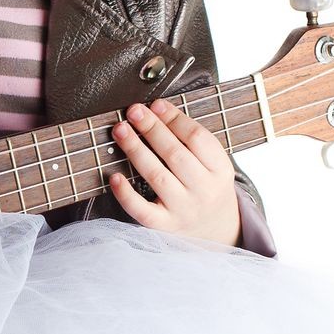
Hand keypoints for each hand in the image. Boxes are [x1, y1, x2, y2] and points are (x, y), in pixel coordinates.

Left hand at [106, 97, 241, 247]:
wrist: (216, 229)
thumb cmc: (207, 186)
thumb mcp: (213, 163)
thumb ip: (191, 140)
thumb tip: (156, 110)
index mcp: (220, 170)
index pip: (197, 138)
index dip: (174, 118)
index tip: (156, 104)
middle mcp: (204, 191)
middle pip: (175, 154)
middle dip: (151, 129)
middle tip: (133, 112)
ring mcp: (184, 210)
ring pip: (157, 177)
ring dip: (136, 150)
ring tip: (121, 130)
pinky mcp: (165, 225)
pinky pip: (142, 211)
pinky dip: (126, 194)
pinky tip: (113, 177)